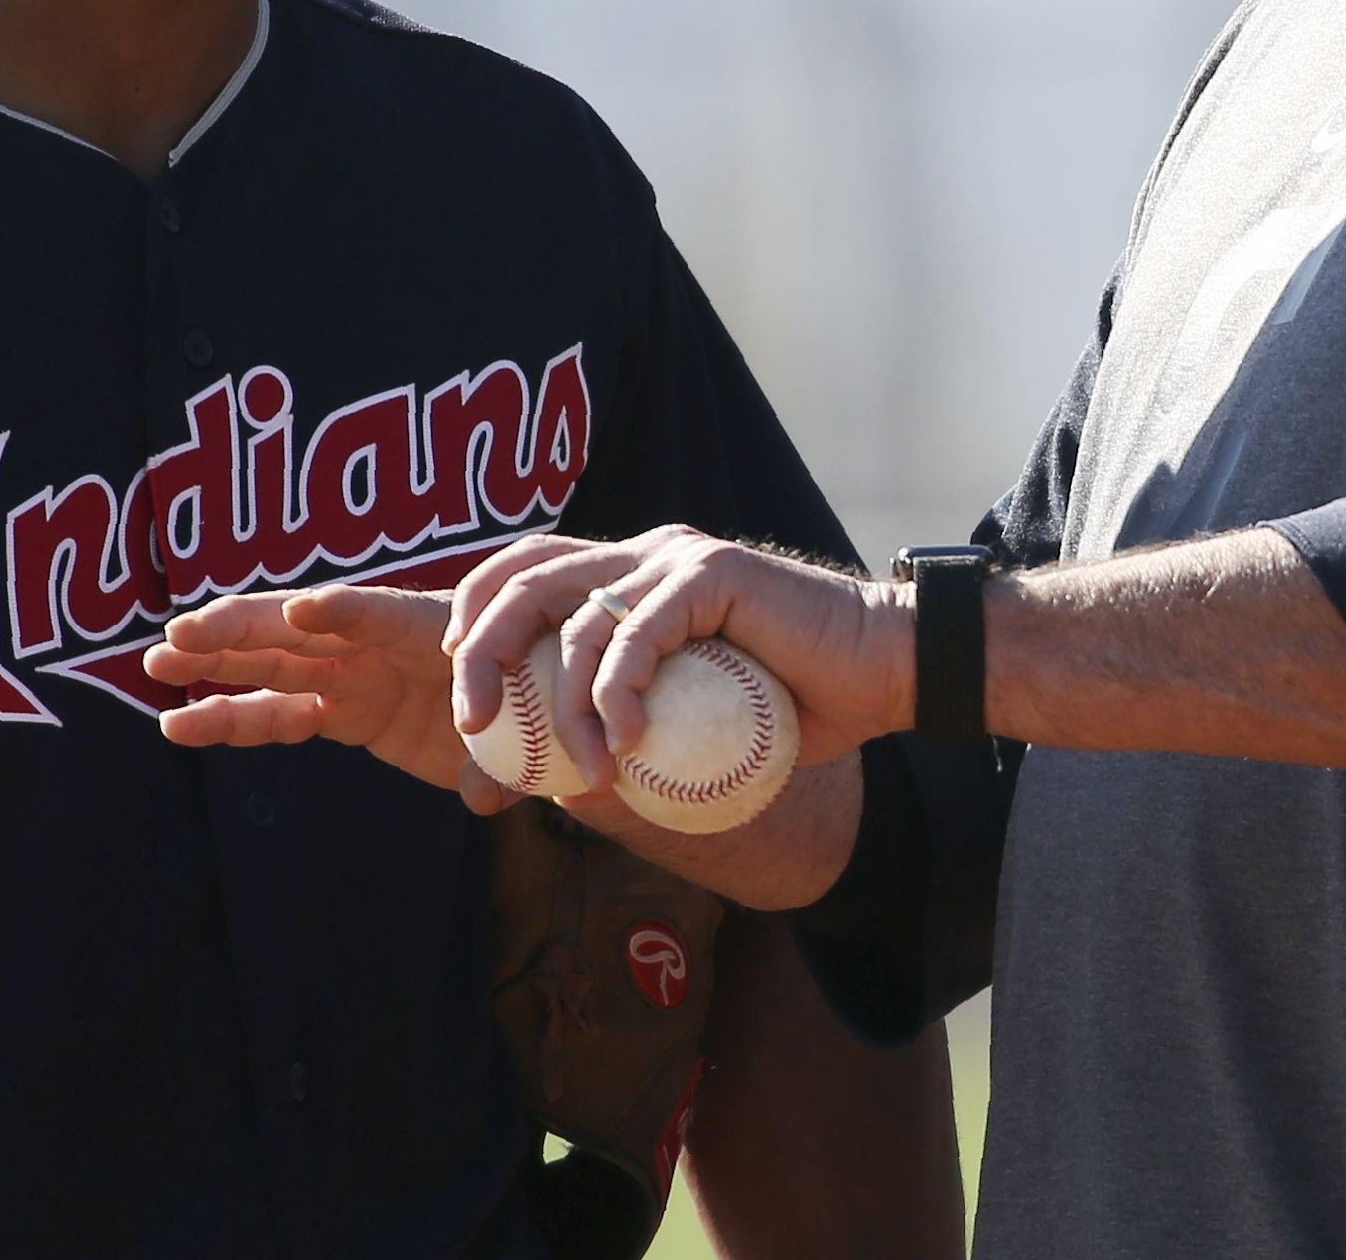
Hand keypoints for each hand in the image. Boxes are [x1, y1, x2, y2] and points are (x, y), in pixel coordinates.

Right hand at [147, 585, 506, 806]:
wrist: (528, 707)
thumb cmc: (530, 698)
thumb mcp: (525, 725)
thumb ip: (499, 758)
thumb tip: (482, 796)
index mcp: (428, 629)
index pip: (381, 616)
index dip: (344, 613)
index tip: (302, 609)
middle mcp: (377, 644)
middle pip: (302, 630)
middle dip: (243, 628)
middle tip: (184, 628)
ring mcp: (351, 674)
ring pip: (272, 664)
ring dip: (215, 662)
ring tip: (155, 661)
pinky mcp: (339, 710)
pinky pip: (276, 713)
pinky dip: (229, 718)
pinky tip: (178, 722)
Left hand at [449, 528, 913, 795]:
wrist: (883, 673)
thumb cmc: (788, 709)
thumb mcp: (681, 731)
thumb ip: (610, 741)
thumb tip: (527, 790)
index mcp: (627, 577)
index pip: (523, 571)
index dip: (474, 617)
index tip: (462, 693)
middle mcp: (642, 556)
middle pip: (526, 579)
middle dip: (484, 652)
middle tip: (475, 722)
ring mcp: (675, 559)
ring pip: (576, 616)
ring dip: (562, 704)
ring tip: (580, 770)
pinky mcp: (712, 573)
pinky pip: (637, 631)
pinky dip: (616, 691)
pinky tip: (625, 743)